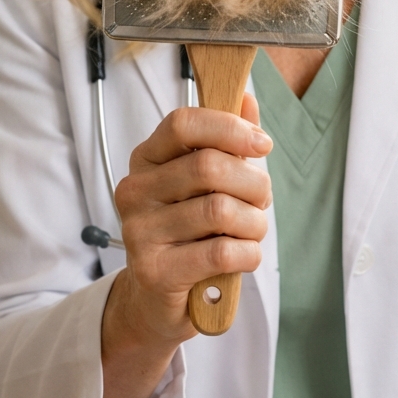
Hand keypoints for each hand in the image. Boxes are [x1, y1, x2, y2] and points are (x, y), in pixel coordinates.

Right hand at [100, 93, 271, 397]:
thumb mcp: (206, 183)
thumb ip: (226, 141)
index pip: (183, 123)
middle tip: (262, 200)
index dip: (229, 127)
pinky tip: (243, 256)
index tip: (261, 144)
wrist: (158, 298)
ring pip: (220, 210)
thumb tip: (247, 98)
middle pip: (209, 166)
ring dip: (254, 222)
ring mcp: (139, 232)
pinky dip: (247, 253)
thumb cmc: (189, 232)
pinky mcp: (153, 271)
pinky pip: (220, 251)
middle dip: (253, 182)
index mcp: (146, 159)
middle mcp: (135, 191)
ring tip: (253, 231)